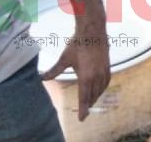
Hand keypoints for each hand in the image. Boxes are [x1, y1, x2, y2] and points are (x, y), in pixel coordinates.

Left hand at [41, 1, 109, 121]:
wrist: (93, 31)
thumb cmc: (77, 44)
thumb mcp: (64, 58)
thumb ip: (54, 70)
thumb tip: (42, 78)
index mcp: (85, 77)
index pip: (84, 99)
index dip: (83, 110)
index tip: (81, 119)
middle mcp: (96, 77)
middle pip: (93, 96)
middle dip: (88, 104)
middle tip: (84, 111)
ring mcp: (103, 72)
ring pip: (100, 90)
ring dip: (95, 97)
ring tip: (90, 102)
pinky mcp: (108, 66)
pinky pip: (106, 82)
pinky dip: (102, 88)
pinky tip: (99, 89)